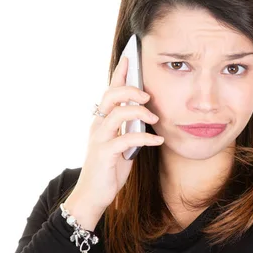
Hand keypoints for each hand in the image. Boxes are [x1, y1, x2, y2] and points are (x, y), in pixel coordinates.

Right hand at [68, 53, 164, 215]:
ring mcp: (100, 139)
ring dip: (139, 112)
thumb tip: (147, 115)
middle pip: (110, 95)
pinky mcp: (105, 154)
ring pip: (117, 113)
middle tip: (148, 96)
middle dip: (130, 90)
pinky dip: (145, 138)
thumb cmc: (109, 168)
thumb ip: (129, 128)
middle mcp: (98, 126)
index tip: (130, 58)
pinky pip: (127, 139)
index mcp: (102, 121)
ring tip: (155, 118)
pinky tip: (158, 141)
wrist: (94, 195)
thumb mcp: (122, 144)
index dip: (119, 73)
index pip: (110, 90)